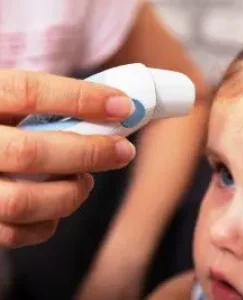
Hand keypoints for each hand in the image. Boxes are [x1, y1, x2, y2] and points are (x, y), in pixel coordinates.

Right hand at [0, 69, 135, 247]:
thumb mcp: (6, 100)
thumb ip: (44, 104)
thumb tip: (112, 110)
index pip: (28, 92)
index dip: (81, 99)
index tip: (122, 106)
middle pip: (30, 153)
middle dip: (88, 153)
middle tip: (123, 151)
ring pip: (21, 203)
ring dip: (69, 194)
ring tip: (86, 181)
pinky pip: (14, 233)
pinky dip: (49, 222)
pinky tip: (58, 204)